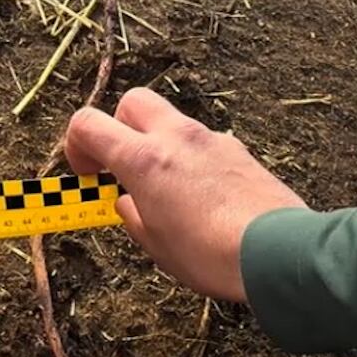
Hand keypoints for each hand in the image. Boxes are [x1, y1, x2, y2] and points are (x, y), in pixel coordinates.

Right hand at [66, 88, 307, 303]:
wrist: (279, 255)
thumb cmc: (210, 253)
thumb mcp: (155, 244)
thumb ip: (132, 214)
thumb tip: (128, 202)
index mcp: (142, 158)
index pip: (87, 123)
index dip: (76, 146)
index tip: (89, 173)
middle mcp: (175, 137)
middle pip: (132, 102)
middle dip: (120, 127)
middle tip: (124, 164)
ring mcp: (212, 140)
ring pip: (172, 122)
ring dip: (159, 144)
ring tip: (168, 189)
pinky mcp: (241, 152)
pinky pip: (205, 143)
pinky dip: (193, 159)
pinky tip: (204, 196)